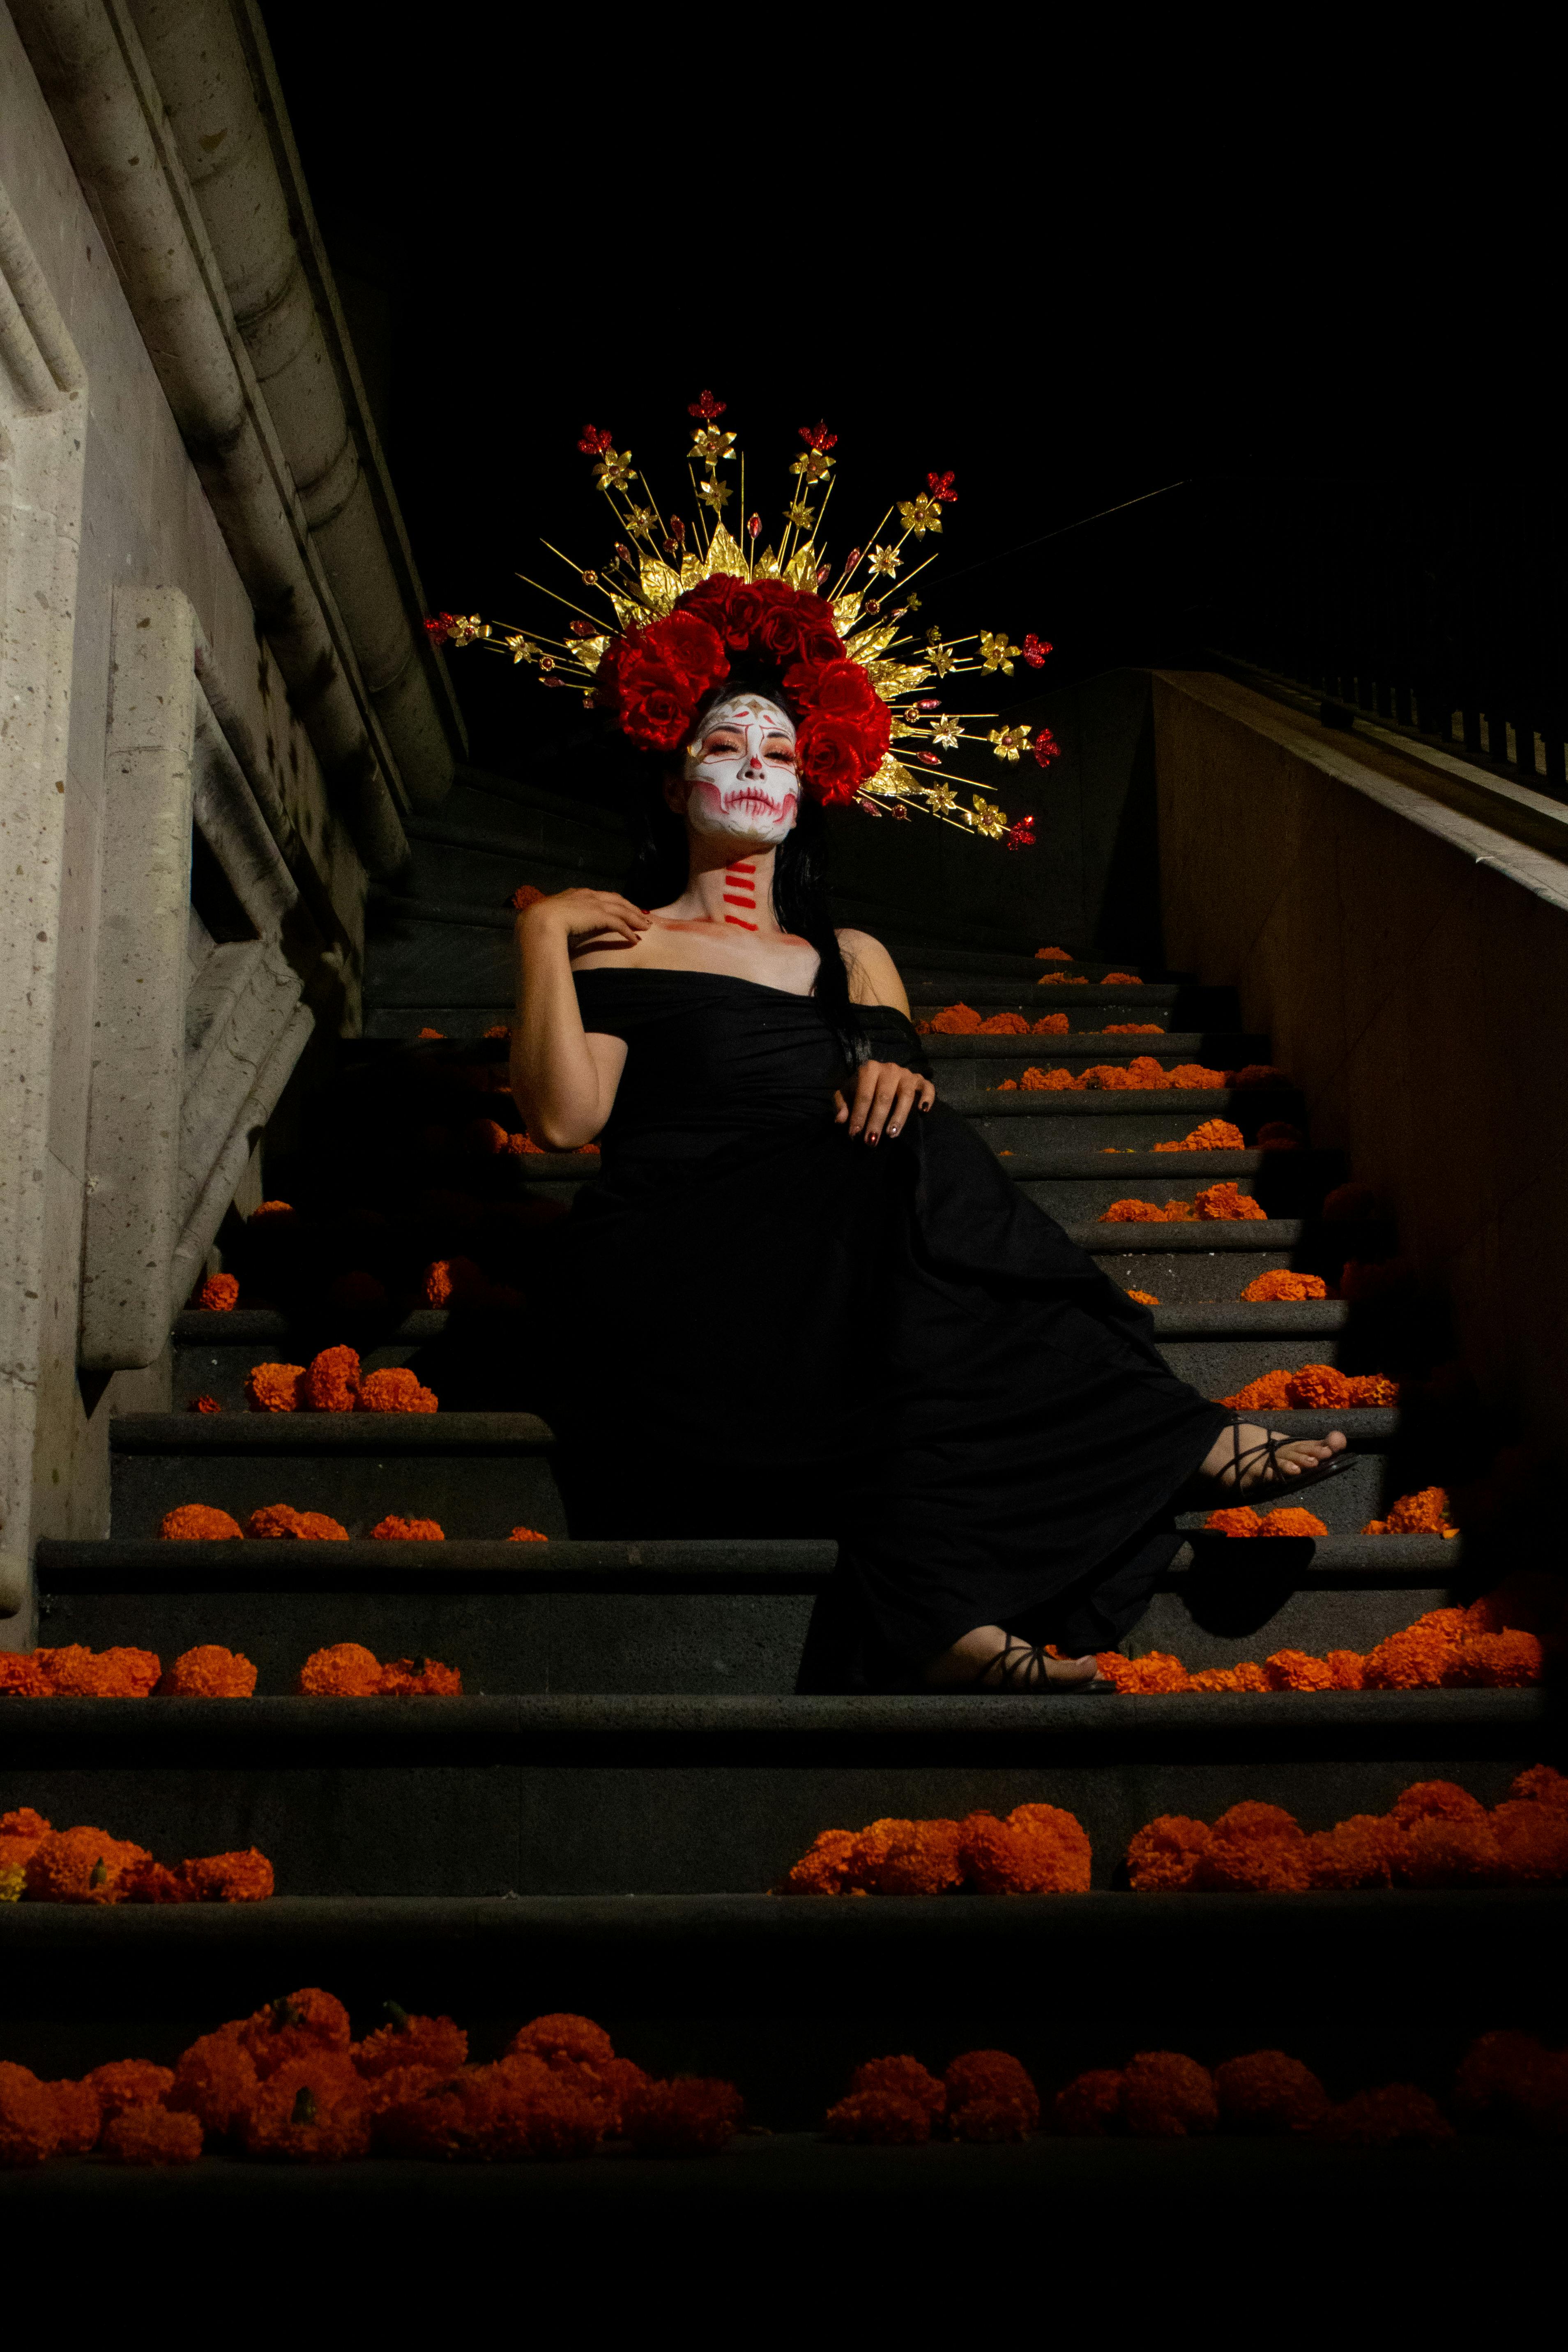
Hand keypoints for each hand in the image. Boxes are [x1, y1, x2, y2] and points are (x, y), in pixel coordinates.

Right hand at [518, 887, 650, 955]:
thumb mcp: (549, 916)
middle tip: (642, 917)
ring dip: (635, 918)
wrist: (538, 921)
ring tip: (645, 927)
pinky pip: (619, 924)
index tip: (621, 908)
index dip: (613, 902)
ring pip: (622, 910)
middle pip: (616, 900)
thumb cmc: (538, 920)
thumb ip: (558, 919)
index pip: (601, 896)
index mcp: (575, 894)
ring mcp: (594, 904)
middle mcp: (588, 896)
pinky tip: (634, 939)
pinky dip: (628, 931)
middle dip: (630, 908)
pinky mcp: (599, 916)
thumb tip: (556, 928)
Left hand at [833, 1059, 935, 1143]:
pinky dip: (927, 1098)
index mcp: (869, 1069)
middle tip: (872, 1141)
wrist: (878, 1078)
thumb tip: (840, 1120)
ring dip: (899, 1116)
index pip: (864, 1095)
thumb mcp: (846, 1095)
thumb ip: (841, 1105)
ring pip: (905, 1095)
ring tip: (892, 1134)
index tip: (855, 1134)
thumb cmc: (860, 1089)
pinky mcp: (920, 1080)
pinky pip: (928, 1087)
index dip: (859, 1115)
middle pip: (884, 1097)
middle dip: (876, 1121)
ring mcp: (906, 1074)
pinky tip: (923, 1111)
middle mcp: (889, 1069)